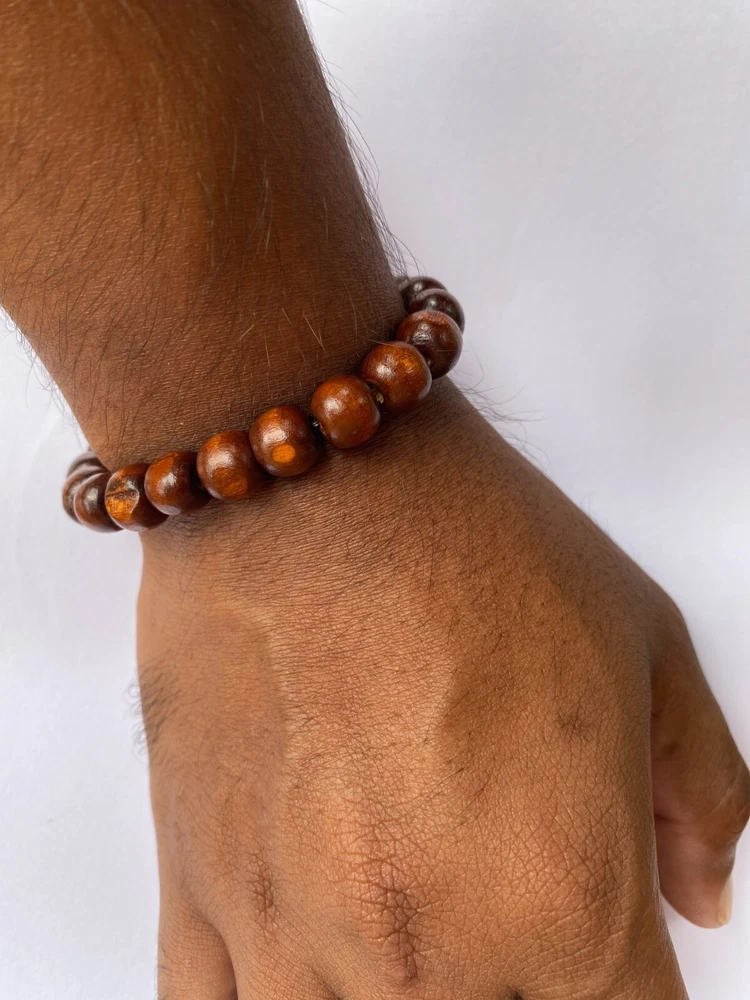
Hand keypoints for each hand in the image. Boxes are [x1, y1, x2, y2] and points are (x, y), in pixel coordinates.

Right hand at [137, 385, 748, 999]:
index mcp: (558, 899)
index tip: (616, 963)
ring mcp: (289, 931)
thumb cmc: (465, 540)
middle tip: (512, 927)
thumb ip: (702, 793)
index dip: (637, 997)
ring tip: (420, 942)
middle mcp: (420, 948)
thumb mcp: (645, 644)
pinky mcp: (196, 886)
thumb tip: (697, 893)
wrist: (309, 478)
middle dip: (522, 995)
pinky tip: (305, 976)